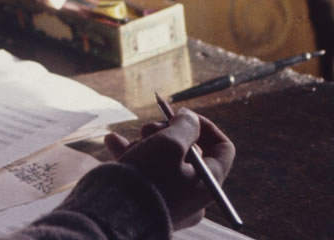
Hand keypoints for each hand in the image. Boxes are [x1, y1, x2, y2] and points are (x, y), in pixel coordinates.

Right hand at [104, 109, 234, 229]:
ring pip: (162, 160)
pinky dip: (132, 155)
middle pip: (188, 152)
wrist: (116, 217)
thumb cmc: (148, 179)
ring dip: (144, 142)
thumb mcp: (170, 142)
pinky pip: (145, 173)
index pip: (221, 148)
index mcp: (208, 183)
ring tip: (128, 139)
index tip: (181, 116)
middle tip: (147, 128)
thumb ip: (185, 125)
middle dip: (166, 132)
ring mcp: (170, 200)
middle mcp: (193, 195)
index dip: (204, 126)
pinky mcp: (148, 202)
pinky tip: (112, 141)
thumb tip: (189, 118)